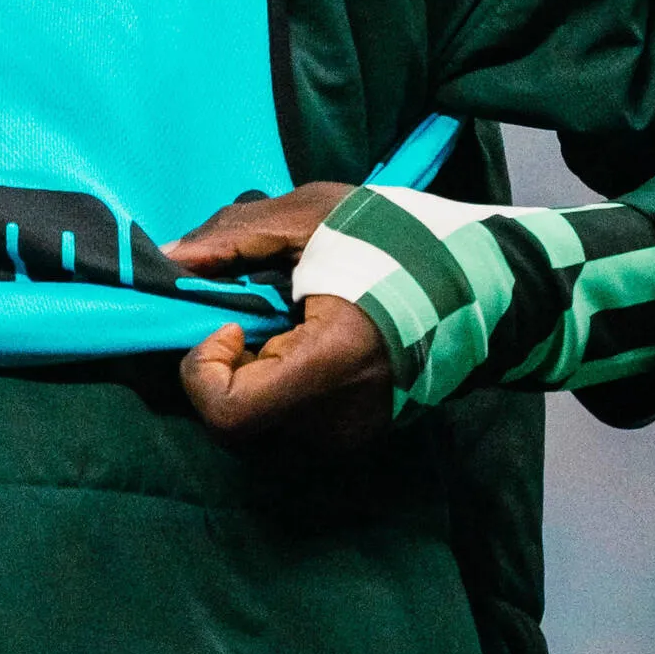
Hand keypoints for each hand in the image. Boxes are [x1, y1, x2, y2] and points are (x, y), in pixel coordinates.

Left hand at [162, 183, 390, 447]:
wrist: (485, 282)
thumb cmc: (401, 241)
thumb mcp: (312, 216)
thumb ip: (234, 238)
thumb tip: (169, 260)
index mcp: (329, 364)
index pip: (228, 413)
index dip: (205, 369)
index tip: (229, 321)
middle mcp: (337, 420)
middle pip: (236, 427)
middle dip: (223, 373)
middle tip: (252, 321)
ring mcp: (351, 436)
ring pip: (260, 433)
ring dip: (248, 384)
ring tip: (283, 331)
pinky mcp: (360, 437)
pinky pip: (292, 430)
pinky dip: (278, 394)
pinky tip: (307, 348)